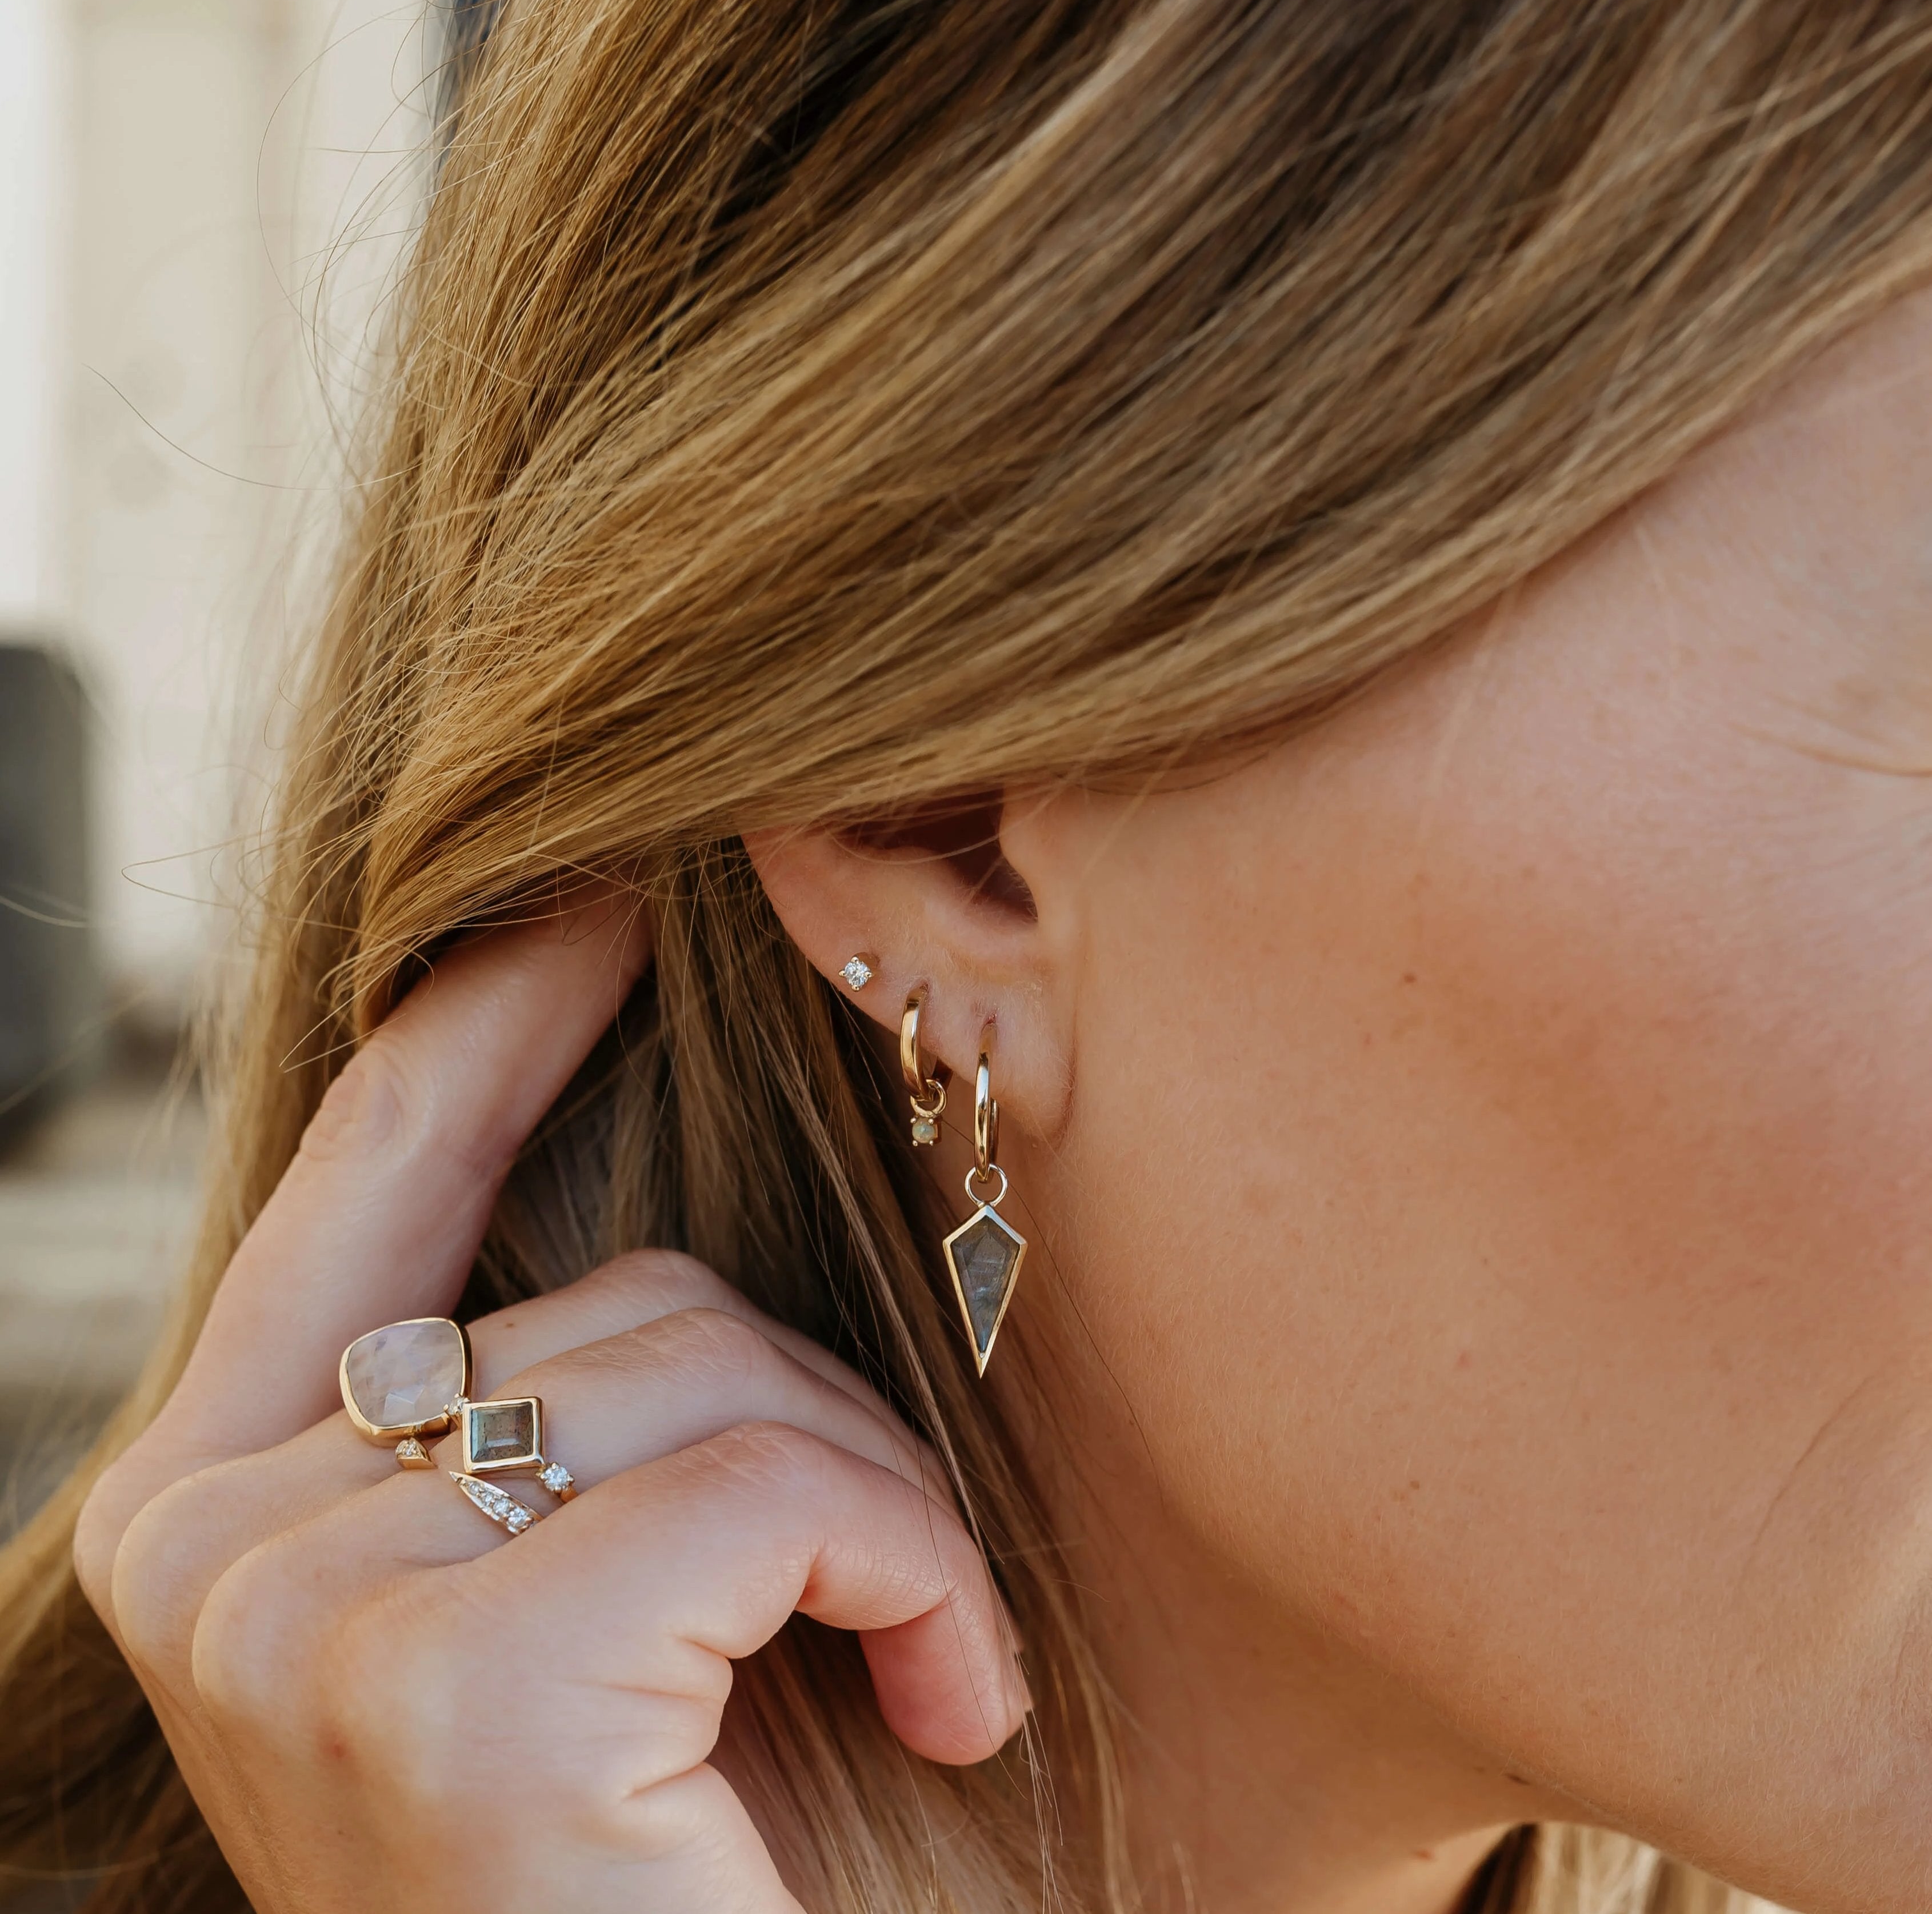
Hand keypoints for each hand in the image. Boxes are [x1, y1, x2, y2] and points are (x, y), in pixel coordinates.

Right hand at [73, 910, 1027, 1912]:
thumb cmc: (712, 1857)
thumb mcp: (612, 1589)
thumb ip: (569, 1398)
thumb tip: (628, 1158)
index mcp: (235, 1505)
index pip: (376, 1165)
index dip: (493, 1017)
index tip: (598, 891)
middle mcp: (214, 1545)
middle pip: (614, 1291)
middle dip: (809, 1419)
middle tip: (885, 1609)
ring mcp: (305, 1617)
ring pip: (700, 1364)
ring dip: (875, 1505)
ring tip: (911, 1680)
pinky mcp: (455, 1690)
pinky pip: (770, 1484)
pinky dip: (918, 1577)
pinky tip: (951, 1710)